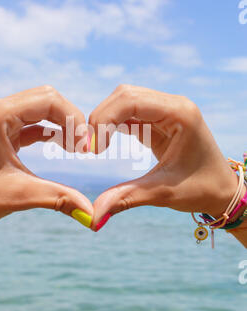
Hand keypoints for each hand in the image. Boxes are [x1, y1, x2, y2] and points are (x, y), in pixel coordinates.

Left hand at [0, 86, 92, 235]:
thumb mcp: (17, 195)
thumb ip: (58, 198)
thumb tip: (92, 214)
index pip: (48, 100)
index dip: (74, 120)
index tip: (85, 147)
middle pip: (46, 98)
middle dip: (70, 120)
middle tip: (84, 147)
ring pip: (40, 108)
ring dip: (61, 124)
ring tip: (76, 148)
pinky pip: (31, 123)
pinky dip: (49, 131)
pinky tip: (61, 146)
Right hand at [89, 85, 240, 229]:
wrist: (222, 190)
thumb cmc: (202, 189)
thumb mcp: (163, 193)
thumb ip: (127, 197)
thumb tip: (93, 215)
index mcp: (180, 113)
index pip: (131, 100)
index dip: (105, 119)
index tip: (93, 149)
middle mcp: (173, 105)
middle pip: (125, 95)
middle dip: (101, 118)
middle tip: (89, 148)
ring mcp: (166, 111)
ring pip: (125, 101)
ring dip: (106, 120)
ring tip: (95, 146)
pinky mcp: (159, 121)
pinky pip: (130, 114)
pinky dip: (113, 125)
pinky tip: (105, 142)